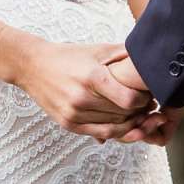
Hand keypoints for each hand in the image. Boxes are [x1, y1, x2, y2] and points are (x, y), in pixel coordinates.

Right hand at [0, 34, 149, 139]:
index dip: (144, 100)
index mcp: (92, 77)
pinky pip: (100, 134)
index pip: (129, 100)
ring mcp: (74, 114)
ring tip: (138, 115)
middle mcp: (82, 98)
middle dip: (140, 111)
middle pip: (123, 114)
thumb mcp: (97, 49)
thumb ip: (124, 54)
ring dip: (130, 123)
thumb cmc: (67, 56)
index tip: (148, 94)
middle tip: (149, 106)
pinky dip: (115, 132)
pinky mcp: (68, 124)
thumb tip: (151, 57)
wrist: (33, 66)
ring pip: (114, 127)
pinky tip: (123, 124)